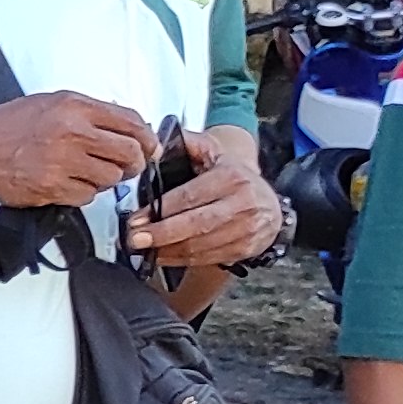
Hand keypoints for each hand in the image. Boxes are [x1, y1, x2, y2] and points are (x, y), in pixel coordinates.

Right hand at [0, 93, 157, 207]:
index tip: (148, 145)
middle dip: (133, 162)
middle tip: (127, 165)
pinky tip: (67, 182)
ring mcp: (64, 161)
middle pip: (130, 152)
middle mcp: (72, 132)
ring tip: (86, 172)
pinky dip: (82, 193)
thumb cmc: (4, 128)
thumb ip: (86, 111)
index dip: (146, 137)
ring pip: (111, 178)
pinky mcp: (55, 188)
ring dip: (104, 179)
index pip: (131, 121)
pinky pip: (88, 196)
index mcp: (74, 107)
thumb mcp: (48, 104)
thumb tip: (120, 123)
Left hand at [130, 147, 287, 272]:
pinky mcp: (246, 249)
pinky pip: (208, 258)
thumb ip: (186, 143)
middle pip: (196, 224)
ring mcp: (246, 230)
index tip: (137, 219)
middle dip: (162, 234)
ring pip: (201, 245)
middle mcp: (242, 205)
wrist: (266, 199)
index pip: (190, 196)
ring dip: (168, 250)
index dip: (161, 210)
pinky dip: (182, 260)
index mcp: (231, 178)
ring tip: (144, 249)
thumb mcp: (213, 151)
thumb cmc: (232, 175)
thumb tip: (155, 146)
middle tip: (135, 239)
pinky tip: (163, 255)